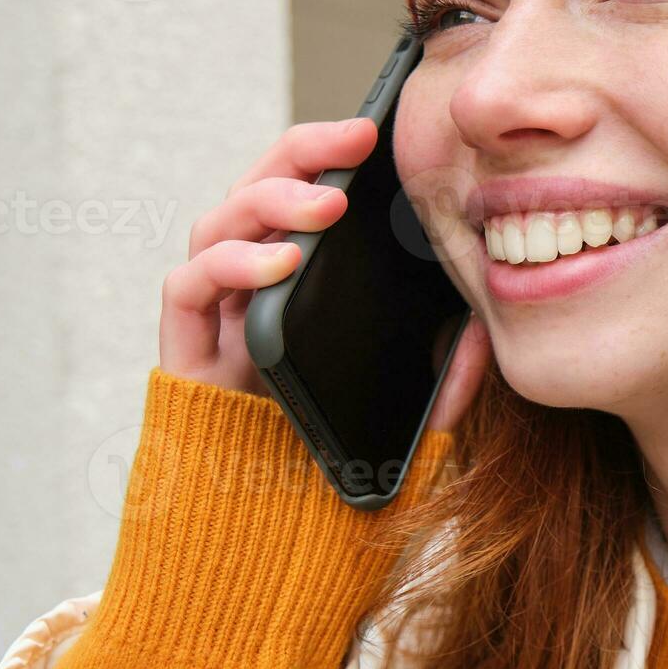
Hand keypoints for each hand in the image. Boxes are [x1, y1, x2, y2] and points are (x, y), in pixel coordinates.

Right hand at [157, 117, 488, 432]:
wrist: (270, 538)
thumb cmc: (333, 462)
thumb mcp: (407, 409)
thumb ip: (445, 374)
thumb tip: (485, 331)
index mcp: (299, 280)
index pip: (306, 192)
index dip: (330, 152)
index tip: (375, 131)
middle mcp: (248, 282)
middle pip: (259, 187)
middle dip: (304, 154)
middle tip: (353, 143)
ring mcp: (212, 313)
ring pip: (219, 221)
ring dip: (271, 202)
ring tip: (326, 208)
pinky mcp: (182, 347)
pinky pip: (188, 284)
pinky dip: (231, 263)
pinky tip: (279, 263)